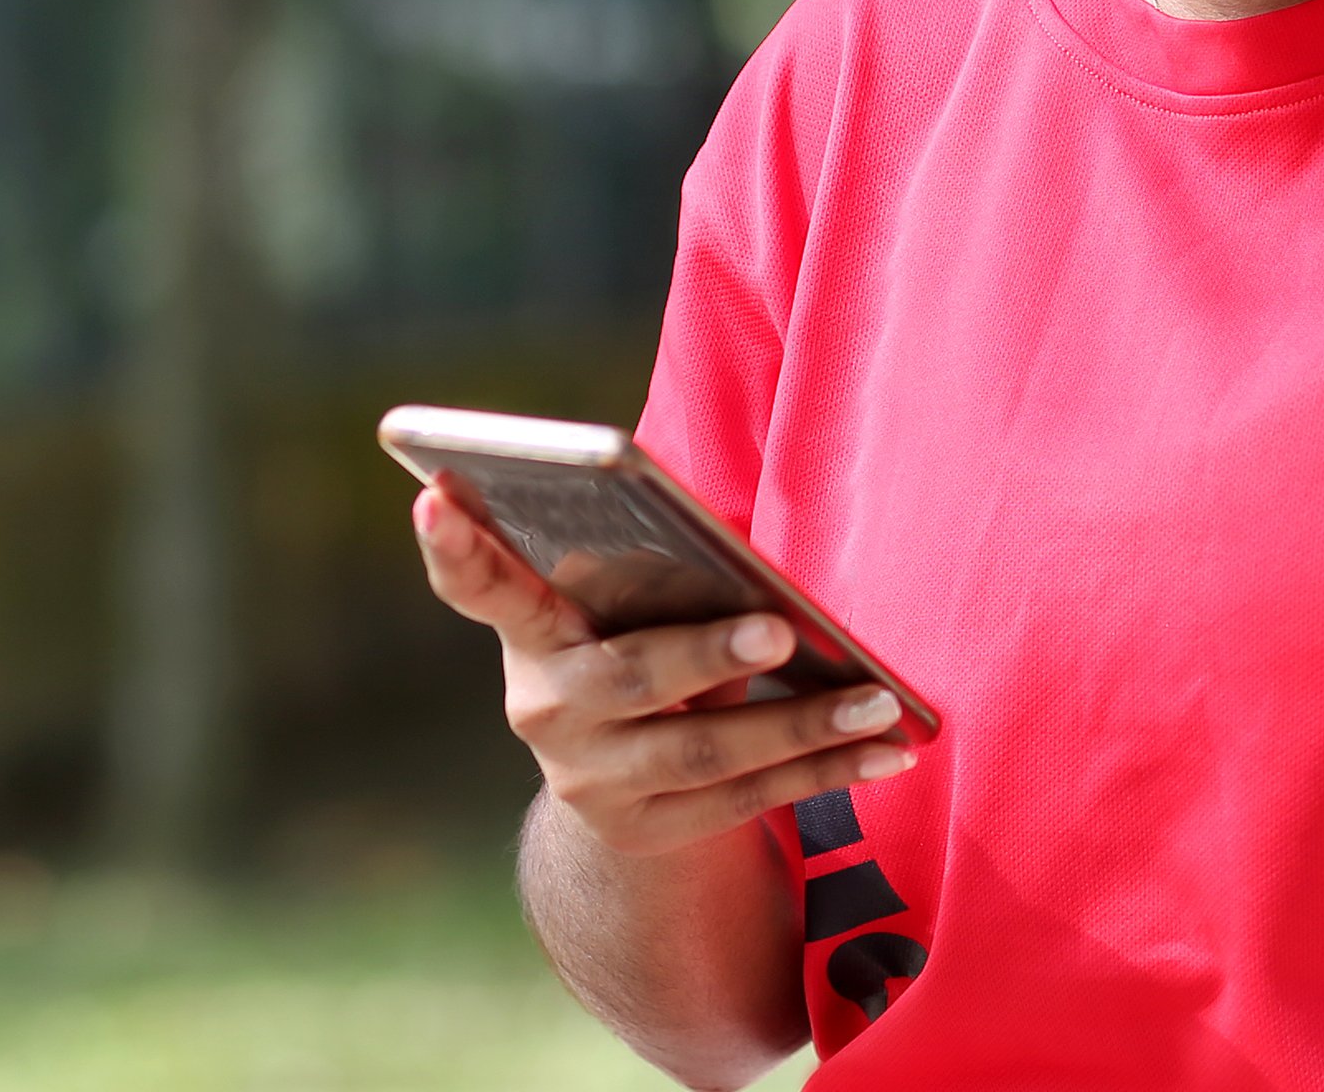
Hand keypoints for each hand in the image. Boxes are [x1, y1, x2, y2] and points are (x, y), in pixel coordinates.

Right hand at [412, 486, 918, 854]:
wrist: (617, 778)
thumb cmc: (642, 642)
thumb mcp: (634, 606)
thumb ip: (663, 580)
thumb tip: (757, 572)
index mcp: (533, 629)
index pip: (483, 586)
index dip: (456, 546)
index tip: (435, 491)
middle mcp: (546, 708)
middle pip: (628, 678)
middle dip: (707, 654)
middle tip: (779, 625)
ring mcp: (590, 781)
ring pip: (703, 753)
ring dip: (802, 724)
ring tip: (878, 701)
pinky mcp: (645, 833)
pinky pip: (745, 801)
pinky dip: (824, 771)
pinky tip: (888, 748)